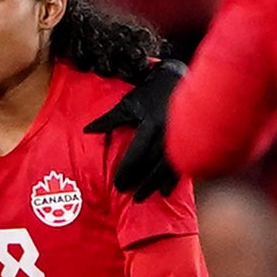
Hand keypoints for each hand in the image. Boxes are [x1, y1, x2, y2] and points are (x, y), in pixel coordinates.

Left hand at [86, 58, 185, 200]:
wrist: (177, 79)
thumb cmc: (149, 92)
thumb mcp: (128, 103)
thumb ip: (109, 120)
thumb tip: (87, 131)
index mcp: (150, 124)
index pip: (136, 155)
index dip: (126, 172)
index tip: (118, 185)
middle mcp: (167, 134)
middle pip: (152, 165)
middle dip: (141, 182)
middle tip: (130, 196)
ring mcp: (180, 138)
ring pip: (167, 168)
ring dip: (155, 185)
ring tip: (143, 197)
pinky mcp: (189, 141)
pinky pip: (181, 164)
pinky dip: (172, 179)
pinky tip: (165, 191)